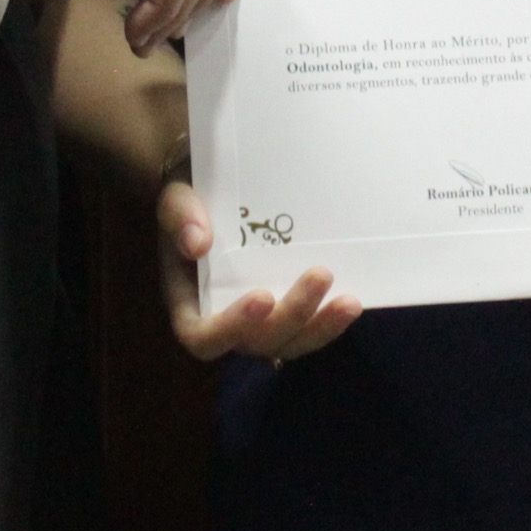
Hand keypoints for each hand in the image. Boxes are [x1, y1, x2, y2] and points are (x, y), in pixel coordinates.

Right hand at [157, 169, 360, 362]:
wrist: (220, 187)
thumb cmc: (193, 197)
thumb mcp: (178, 196)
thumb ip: (180, 215)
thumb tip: (197, 244)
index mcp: (191, 303)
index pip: (202, 337)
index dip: (232, 327)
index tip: (262, 296)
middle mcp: (226, 320)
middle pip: (257, 343)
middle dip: (292, 316)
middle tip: (321, 274)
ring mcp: (260, 321)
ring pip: (289, 343)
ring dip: (320, 327)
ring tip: (350, 302)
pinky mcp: (287, 310)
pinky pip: (308, 329)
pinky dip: (330, 321)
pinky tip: (352, 301)